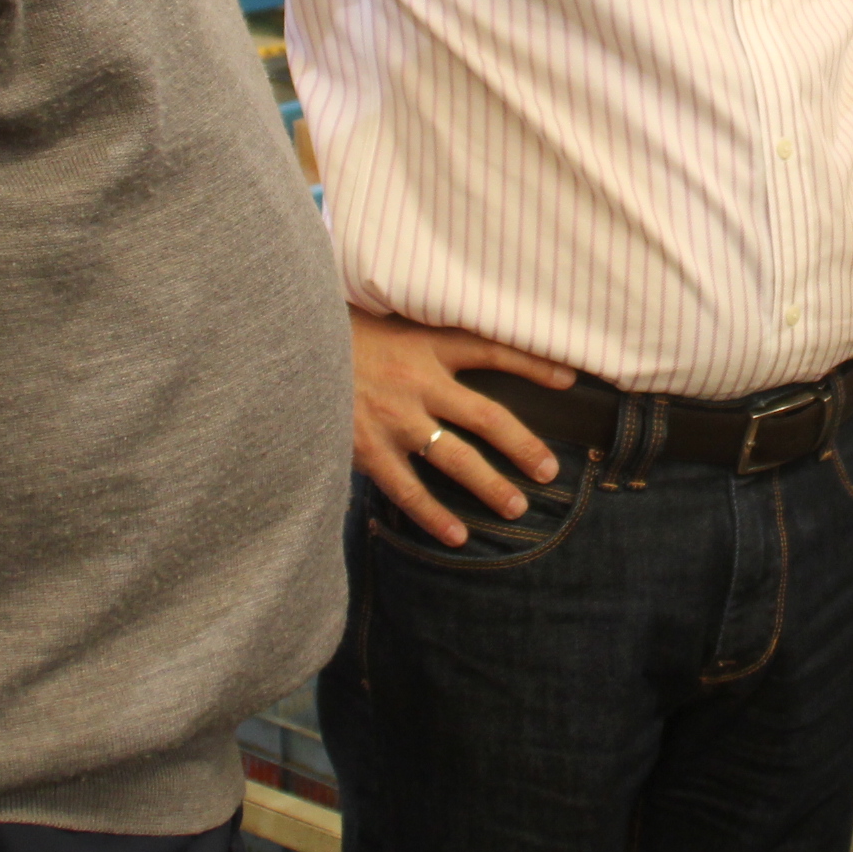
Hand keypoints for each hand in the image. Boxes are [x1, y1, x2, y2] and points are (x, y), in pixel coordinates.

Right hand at [352, 308, 572, 546]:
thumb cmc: (333, 331)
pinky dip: (434, 515)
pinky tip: (456, 535)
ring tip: (516, 507)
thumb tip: (455, 336)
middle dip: (523, 446)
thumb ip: (418, 331)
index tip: (569, 379)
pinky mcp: (367, 449)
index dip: (535, 363)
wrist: (283, 347)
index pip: (493, 349)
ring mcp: (395, 420)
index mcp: (426, 343)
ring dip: (490, 485)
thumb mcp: (381, 316)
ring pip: (457, 458)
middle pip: (488, 417)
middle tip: (549, 470)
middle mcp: (419, 382)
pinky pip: (409, 489)